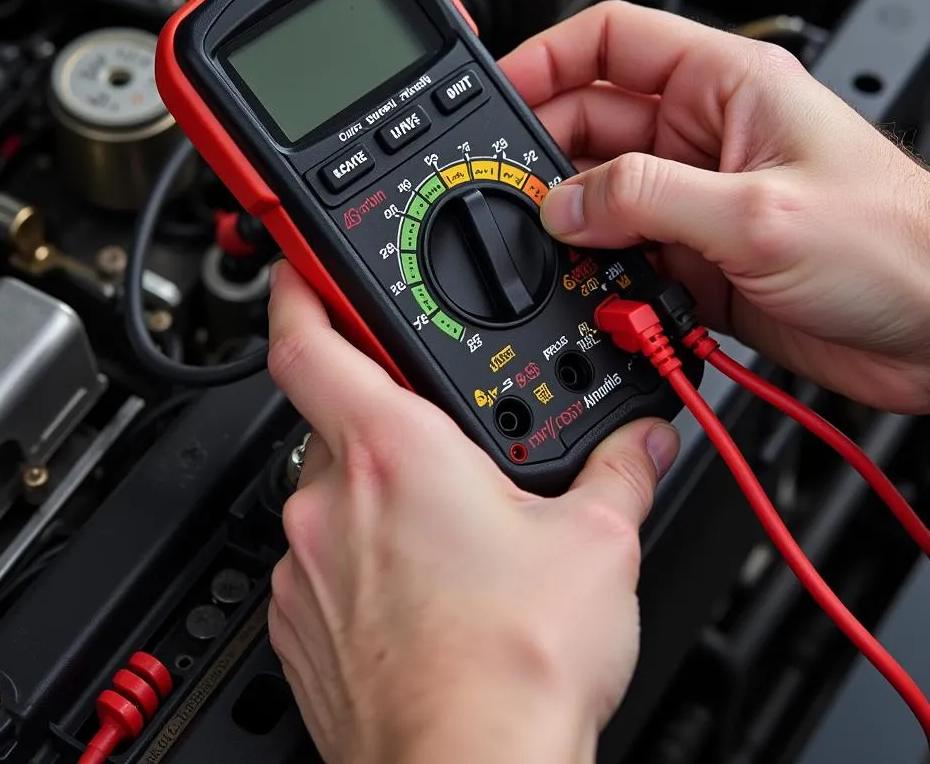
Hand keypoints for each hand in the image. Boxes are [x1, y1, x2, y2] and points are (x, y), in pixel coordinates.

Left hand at [266, 261, 679, 763]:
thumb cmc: (514, 668)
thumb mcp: (594, 545)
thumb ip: (619, 471)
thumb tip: (640, 443)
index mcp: (391, 452)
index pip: (306, 337)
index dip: (297, 288)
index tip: (301, 269)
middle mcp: (330, 501)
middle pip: (334, 418)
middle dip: (387, 419)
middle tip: (444, 442)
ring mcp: (306, 567)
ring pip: (331, 494)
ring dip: (379, 495)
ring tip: (450, 531)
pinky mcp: (299, 625)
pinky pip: (321, 562)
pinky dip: (361, 556)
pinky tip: (422, 588)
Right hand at [500, 0, 929, 413]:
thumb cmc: (898, 243)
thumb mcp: (757, 211)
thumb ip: (646, 200)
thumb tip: (564, 203)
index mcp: (724, 85)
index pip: (612, 41)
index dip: (546, 56)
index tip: (494, 88)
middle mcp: (704, 138)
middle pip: (592, 127)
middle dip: (548, 161)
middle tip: (513, 197)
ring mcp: (697, 202)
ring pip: (602, 201)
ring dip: (576, 231)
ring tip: (559, 256)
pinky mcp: (699, 261)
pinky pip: (626, 259)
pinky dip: (604, 279)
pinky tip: (602, 294)